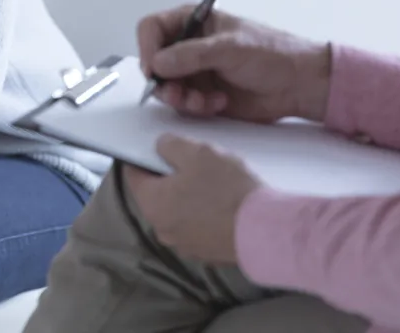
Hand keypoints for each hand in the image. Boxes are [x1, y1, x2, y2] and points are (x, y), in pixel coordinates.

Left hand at [123, 134, 261, 264]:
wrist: (265, 232)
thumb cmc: (225, 189)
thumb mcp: (197, 153)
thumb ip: (170, 145)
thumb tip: (160, 146)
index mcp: (151, 204)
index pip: (134, 175)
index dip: (142, 157)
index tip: (156, 147)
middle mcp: (161, 228)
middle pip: (157, 194)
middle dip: (171, 176)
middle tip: (193, 162)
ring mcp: (184, 244)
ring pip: (179, 211)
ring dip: (189, 196)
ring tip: (213, 181)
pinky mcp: (206, 253)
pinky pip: (198, 226)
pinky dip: (205, 214)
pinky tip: (224, 203)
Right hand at [137, 5, 331, 123]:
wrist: (299, 85)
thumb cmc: (274, 53)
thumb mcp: (230, 47)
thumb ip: (191, 54)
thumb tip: (158, 62)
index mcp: (194, 21)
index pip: (152, 28)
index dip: (147, 47)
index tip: (153, 67)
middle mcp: (189, 45)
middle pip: (153, 61)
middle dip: (163, 80)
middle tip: (176, 92)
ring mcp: (194, 71)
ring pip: (165, 86)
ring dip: (180, 98)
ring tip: (201, 101)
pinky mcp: (201, 93)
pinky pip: (182, 104)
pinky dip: (196, 107)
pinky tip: (217, 103)